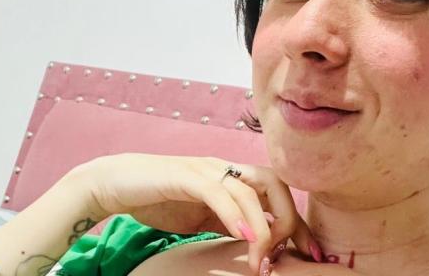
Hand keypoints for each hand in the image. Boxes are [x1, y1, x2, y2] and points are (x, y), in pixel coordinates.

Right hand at [75, 152, 320, 274]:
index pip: (277, 194)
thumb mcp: (201, 218)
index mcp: (231, 179)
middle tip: (290, 255)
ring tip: (262, 259)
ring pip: (250, 189)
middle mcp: (224, 169)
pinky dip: (234, 212)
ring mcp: (205, 169)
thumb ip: (227, 224)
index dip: (299, 224)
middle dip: (290, 220)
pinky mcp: (184, 175)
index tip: (312, 255)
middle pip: (275, 183)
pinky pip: (216, 191)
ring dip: (262, 227)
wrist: (117, 184)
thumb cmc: (158, 200)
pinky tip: (243, 235)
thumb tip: (255, 245)